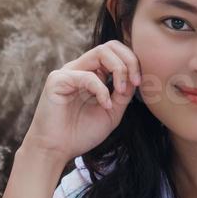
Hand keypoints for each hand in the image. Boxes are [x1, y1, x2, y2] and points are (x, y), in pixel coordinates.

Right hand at [21, 40, 141, 160]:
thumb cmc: (81, 134)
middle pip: (110, 46)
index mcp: (92, 75)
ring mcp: (68, 72)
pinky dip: (101, 89)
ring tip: (121, 90)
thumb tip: (135, 78)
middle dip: (129, 60)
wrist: (56, 150)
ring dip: (119, 68)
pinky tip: (104, 105)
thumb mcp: (112, 113)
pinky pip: (87, 76)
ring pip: (100, 52)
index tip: (140, 84)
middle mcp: (80, 69)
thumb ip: (123, 95)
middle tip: (135, 82)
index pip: (116, 53)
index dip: (132, 63)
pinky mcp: (58, 80)